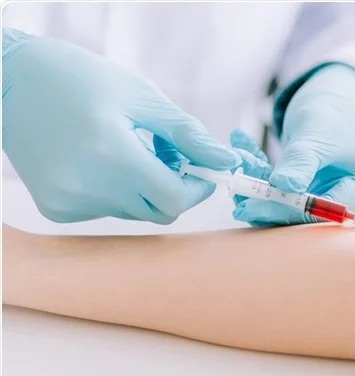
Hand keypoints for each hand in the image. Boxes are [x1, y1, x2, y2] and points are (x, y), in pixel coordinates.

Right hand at [2, 29, 241, 223]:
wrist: (10, 82)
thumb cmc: (81, 79)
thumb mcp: (142, 97)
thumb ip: (187, 134)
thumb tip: (226, 161)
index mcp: (111, 154)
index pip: (174, 199)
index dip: (197, 187)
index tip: (203, 169)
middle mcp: (86, 186)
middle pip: (158, 211)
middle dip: (175, 186)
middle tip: (166, 152)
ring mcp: (67, 202)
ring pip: (134, 211)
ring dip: (145, 187)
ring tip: (129, 148)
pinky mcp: (56, 209)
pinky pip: (107, 210)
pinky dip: (116, 191)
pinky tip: (100, 160)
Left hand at [233, 64, 354, 224]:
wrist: (345, 101)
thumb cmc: (336, 110)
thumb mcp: (317, 130)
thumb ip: (300, 160)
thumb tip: (280, 187)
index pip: (328, 213)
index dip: (285, 211)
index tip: (247, 206)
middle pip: (316, 221)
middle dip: (272, 205)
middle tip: (237, 196)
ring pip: (303, 217)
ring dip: (269, 198)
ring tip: (241, 172)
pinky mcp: (336, 210)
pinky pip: (301, 209)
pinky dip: (275, 193)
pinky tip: (250, 169)